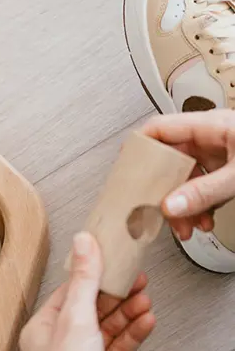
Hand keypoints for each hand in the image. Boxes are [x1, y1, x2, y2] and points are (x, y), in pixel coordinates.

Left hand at [20, 233, 155, 350]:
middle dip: (115, 294)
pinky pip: (117, 348)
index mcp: (42, 328)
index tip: (113, 260)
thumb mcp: (76, 321)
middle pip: (90, 308)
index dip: (93, 275)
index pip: (69, 291)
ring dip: (127, 313)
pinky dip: (132, 335)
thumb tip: (83, 242)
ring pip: (107, 328)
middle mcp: (57, 343)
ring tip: (146, 300)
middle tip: (138, 279)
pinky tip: (147, 322)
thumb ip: (84, 281)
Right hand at [142, 110, 234, 239]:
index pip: (159, 129)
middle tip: (160, 211)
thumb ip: (206, 192)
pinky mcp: (228, 168)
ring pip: (186, 178)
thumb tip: (172, 205)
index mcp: (211, 125)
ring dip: (184, 205)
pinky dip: (201, 205)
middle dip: (166, 191)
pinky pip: (203, 185)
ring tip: (188, 225)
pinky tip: (204, 219)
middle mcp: (212, 137)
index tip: (126, 170)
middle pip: (170, 161)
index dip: (139, 148)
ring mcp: (220, 152)